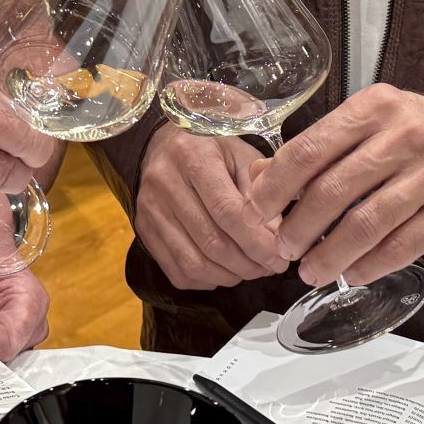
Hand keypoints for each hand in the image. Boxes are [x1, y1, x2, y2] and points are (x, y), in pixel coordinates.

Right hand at [135, 124, 288, 289]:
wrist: (162, 144)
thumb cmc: (209, 147)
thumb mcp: (240, 153)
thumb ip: (260, 190)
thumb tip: (276, 235)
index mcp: (193, 157)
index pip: (227, 211)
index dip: (257, 242)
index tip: (279, 257)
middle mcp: (165, 183)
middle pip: (212, 242)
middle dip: (248, 264)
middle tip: (270, 267)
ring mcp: (150, 210)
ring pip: (194, 263)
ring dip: (229, 276)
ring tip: (251, 270)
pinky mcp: (143, 230)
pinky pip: (176, 271)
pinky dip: (206, 280)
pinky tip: (224, 271)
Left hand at [247, 86, 423, 288]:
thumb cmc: (406, 135)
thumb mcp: (362, 125)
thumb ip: (313, 149)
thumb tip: (258, 178)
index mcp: (374, 107)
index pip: (311, 149)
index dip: (276, 186)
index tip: (256, 210)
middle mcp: (406, 135)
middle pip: (335, 190)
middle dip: (300, 226)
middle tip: (282, 248)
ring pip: (367, 224)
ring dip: (331, 255)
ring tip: (310, 271)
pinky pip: (402, 246)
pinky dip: (370, 265)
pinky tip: (352, 274)